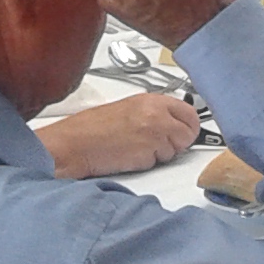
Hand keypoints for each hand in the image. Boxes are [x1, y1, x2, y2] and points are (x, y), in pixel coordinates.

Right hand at [35, 94, 199, 178]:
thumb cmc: (92, 128)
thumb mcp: (128, 109)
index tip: (186, 131)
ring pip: (175, 150)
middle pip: (189, 133)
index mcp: (152, 100)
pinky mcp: (147, 154)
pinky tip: (130, 156)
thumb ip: (154, 112)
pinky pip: (158, 162)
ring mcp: (154, 134)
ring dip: (160, 154)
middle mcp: (156, 115)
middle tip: (161, 144)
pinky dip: (147, 163)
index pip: (189, 112)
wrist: (74, 144)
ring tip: (136, 148)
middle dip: (179, 142)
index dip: (189, 126)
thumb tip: (172, 122)